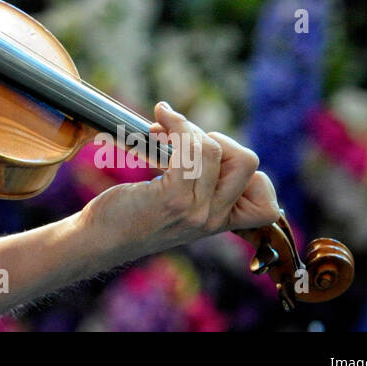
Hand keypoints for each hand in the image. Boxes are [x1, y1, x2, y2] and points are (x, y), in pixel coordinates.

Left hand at [80, 102, 281, 265]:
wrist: (99, 239)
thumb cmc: (131, 215)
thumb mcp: (176, 205)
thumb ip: (196, 182)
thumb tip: (194, 132)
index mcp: (219, 221)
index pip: (267, 203)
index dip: (246, 171)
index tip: (210, 158)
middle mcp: (213, 219)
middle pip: (248, 161)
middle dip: (216, 137)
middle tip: (183, 140)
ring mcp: (196, 210)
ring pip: (214, 149)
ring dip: (187, 128)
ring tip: (162, 130)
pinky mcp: (173, 198)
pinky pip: (189, 151)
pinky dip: (175, 127)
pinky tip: (156, 126)